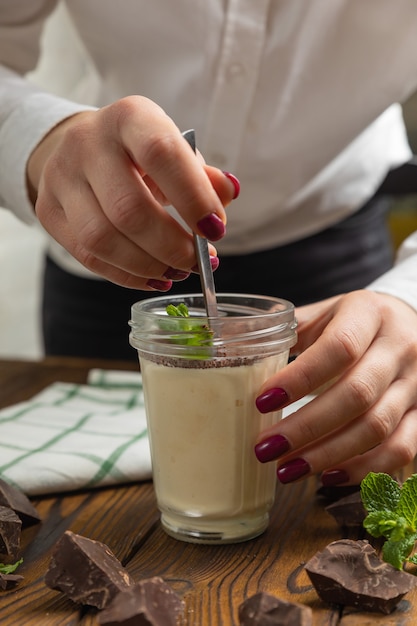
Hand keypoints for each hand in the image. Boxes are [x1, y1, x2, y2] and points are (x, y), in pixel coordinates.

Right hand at [27, 96, 237, 287]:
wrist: (82, 149)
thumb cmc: (140, 155)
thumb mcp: (175, 152)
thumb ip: (204, 176)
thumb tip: (229, 194)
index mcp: (129, 118)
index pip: (161, 154)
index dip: (192, 198)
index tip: (215, 231)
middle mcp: (88, 142)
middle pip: (128, 208)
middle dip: (171, 246)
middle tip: (198, 262)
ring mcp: (61, 177)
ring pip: (102, 239)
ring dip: (148, 265)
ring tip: (177, 271)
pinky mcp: (49, 211)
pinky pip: (87, 257)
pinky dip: (127, 275)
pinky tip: (153, 276)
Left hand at [254, 290, 416, 485]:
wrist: (409, 324)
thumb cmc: (356, 321)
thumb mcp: (327, 312)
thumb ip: (289, 329)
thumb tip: (232, 344)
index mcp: (370, 313)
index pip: (339, 348)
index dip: (300, 378)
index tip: (262, 401)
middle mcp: (401, 347)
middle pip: (356, 394)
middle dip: (306, 427)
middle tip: (266, 448)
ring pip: (377, 427)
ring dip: (328, 454)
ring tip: (286, 469)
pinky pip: (401, 449)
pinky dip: (363, 469)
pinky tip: (327, 476)